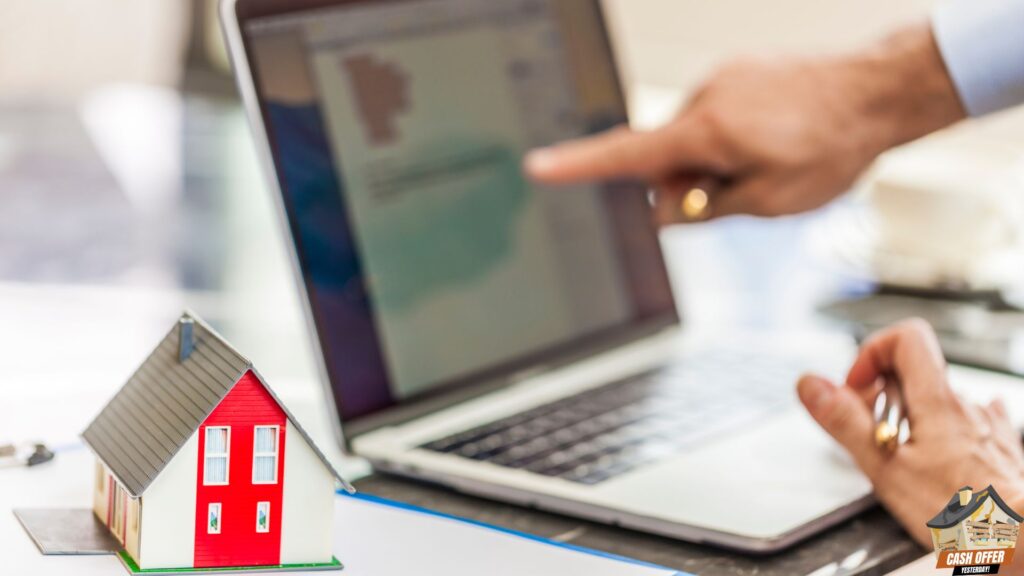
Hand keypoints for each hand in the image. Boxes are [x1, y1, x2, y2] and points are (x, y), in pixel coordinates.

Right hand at [524, 24, 963, 222]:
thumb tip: (665, 212)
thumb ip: (705, 209)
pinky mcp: (738, 73)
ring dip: (715, 160)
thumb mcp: (768, 202)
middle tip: (741, 192)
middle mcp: (704, 98)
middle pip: (664, 156)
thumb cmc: (830, 147)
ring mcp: (722, 81)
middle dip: (688, 183)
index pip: (626, 155)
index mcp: (705, 131)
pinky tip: (772, 141)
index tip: (538, 166)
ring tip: (771, 161)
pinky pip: (715, 115)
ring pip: (693, 138)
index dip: (577, 165)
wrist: (879, 90)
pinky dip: (731, 138)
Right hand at [798, 319, 1023, 547]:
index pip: (905, 338)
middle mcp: (965, 404)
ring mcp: (986, 425)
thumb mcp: (886, 468)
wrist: (1021, 539)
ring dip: (909, 419)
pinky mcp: (998, 448)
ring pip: (936, 402)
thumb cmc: (962, 513)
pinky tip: (939, 456)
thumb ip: (846, 423)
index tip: (859, 389)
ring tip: (901, 457)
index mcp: (937, 401)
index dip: (872, 353)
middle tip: (870, 431)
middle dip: (882, 396)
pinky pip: (968, 422)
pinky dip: (943, 431)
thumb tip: (810, 384)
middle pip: (914, 373)